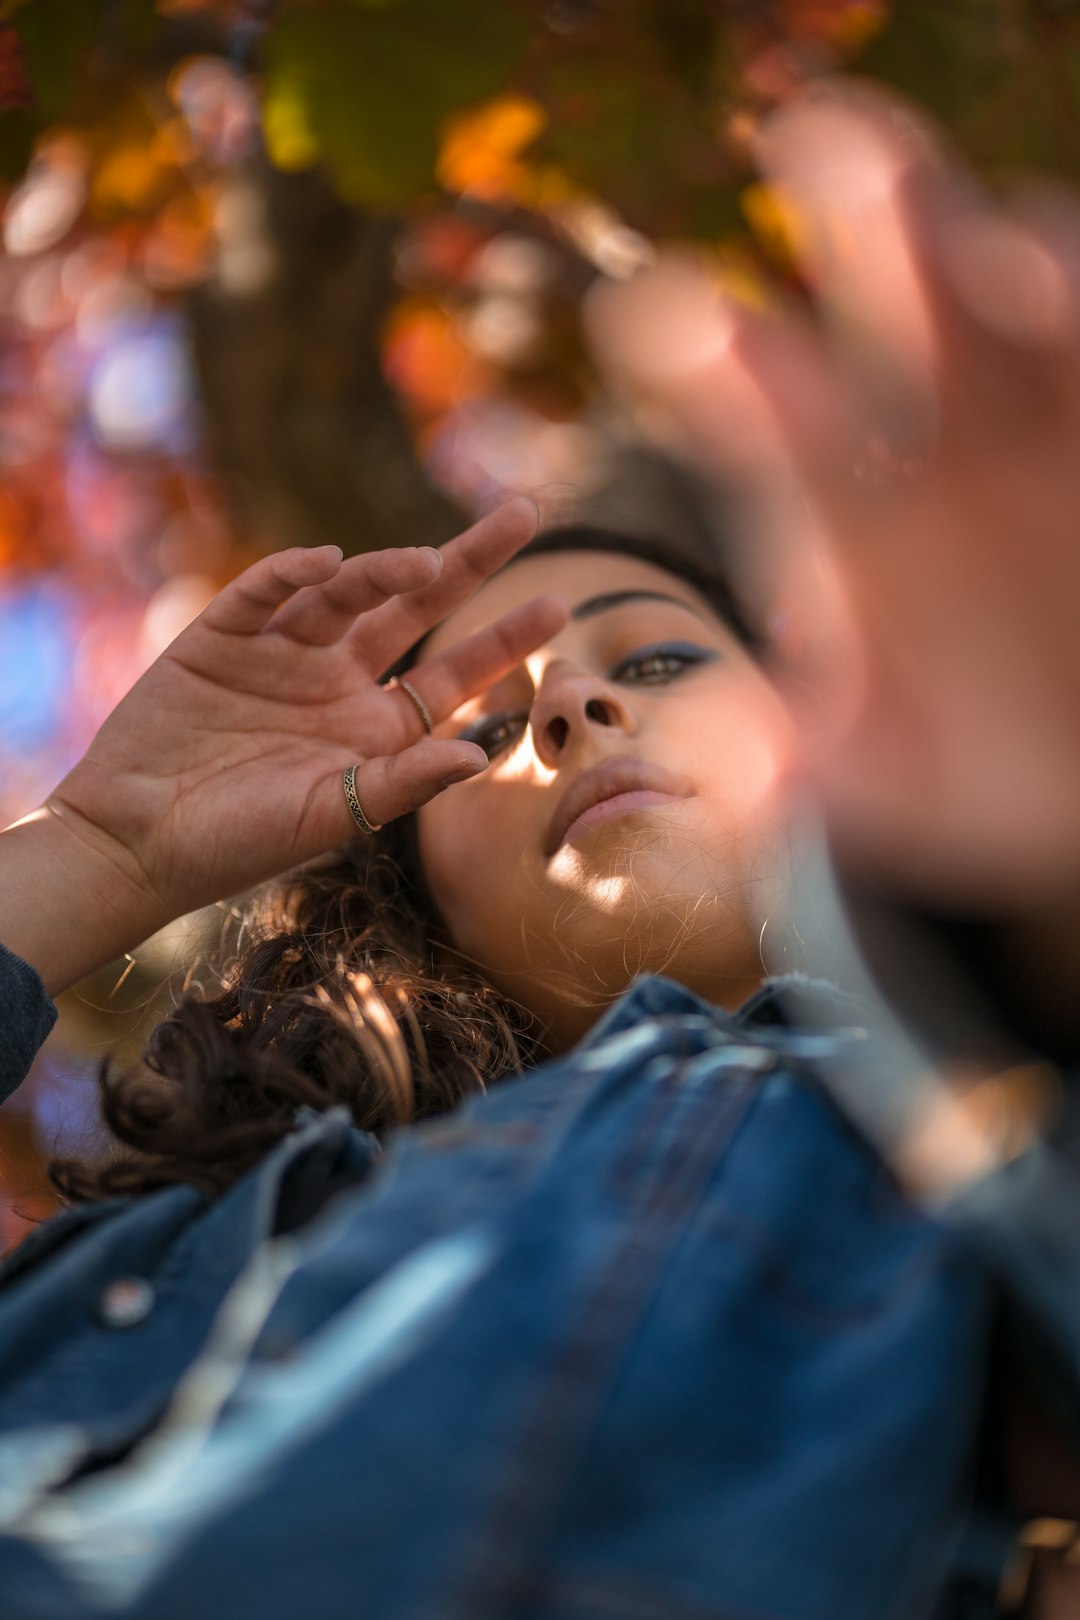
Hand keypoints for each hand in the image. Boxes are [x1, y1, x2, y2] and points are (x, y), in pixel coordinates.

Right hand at [4, 498, 564, 990]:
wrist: (134, 842)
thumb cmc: (238, 844)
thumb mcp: (332, 816)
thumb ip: (404, 783)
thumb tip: (482, 755)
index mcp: (372, 729)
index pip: (452, 672)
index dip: (504, 638)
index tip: (561, 603)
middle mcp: (334, 682)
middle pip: (412, 607)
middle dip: (467, 560)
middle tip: (526, 513)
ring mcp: (278, 654)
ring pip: (343, 593)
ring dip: (381, 570)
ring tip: (424, 563)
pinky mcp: (218, 639)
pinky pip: (262, 594)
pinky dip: (291, 573)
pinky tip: (325, 563)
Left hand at [589, 86, 1079, 912]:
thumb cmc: (964, 768)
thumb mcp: (895, 783)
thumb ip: (819, 772)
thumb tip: (728, 750)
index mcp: (838, 502)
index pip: (765, 408)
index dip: (715, 356)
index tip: (659, 309)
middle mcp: (932, 434)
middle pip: (886, 299)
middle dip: (858, 221)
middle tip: (814, 136)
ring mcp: (1036, 416)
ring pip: (1011, 293)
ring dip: (996, 247)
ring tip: (994, 252)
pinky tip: (1061, 288)